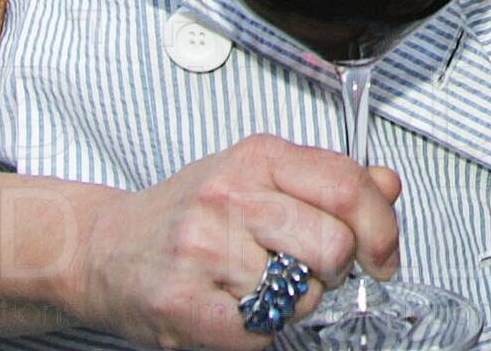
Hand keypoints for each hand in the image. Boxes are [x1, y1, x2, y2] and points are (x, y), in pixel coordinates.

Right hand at [63, 133, 400, 347]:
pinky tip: (233, 307)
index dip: (381, 227)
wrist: (102, 250)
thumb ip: (327, 180)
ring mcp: (204, 251)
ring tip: (256, 283)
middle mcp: (229, 197)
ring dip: (293, 301)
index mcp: (256, 158)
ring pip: (301, 295)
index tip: (383, 255)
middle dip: (334, 269)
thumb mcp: (258, 177)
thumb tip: (387, 185)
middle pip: (333, 245)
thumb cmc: (188, 214)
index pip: (347, 185)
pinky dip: (260, 330)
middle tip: (307, 268)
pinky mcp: (185, 307)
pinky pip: (263, 332)